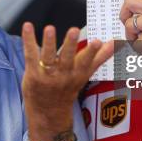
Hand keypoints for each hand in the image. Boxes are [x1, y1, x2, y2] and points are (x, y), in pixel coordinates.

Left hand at [21, 23, 112, 140]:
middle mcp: (63, 75)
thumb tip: (114, 43)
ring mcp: (46, 75)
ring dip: (49, 42)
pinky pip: (30, 55)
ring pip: (48, 57)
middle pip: (67, 58)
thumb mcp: (84, 75)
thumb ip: (98, 58)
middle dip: (70, 44)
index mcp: (77, 74)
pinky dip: (29, 40)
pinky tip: (27, 27)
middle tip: (74, 30)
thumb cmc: (67, 89)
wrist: (49, 113)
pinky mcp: (32, 73)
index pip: (86, 62)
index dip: (92, 52)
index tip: (98, 41)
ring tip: (50, 28)